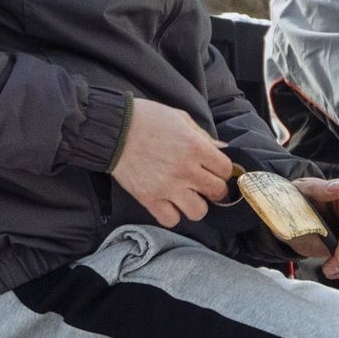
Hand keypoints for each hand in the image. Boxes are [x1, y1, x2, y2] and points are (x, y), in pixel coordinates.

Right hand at [111, 98, 235, 225]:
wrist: (113, 129)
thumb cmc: (147, 119)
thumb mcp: (180, 118)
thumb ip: (203, 136)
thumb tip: (221, 149)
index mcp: (196, 147)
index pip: (225, 169)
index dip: (222, 170)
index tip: (214, 169)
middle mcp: (185, 170)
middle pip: (216, 192)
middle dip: (214, 189)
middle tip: (204, 185)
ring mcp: (167, 187)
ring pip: (198, 212)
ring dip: (195, 205)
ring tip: (187, 196)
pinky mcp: (149, 199)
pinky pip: (170, 220)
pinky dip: (172, 214)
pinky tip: (169, 203)